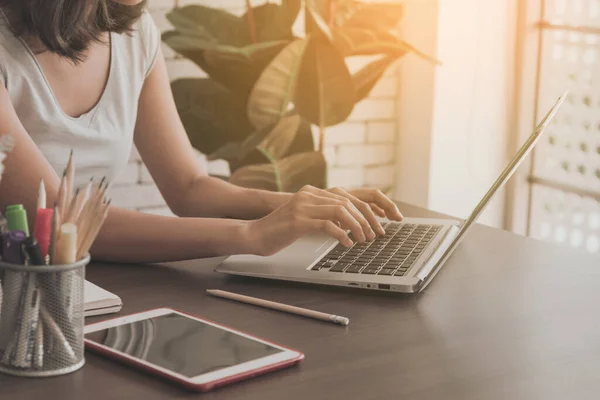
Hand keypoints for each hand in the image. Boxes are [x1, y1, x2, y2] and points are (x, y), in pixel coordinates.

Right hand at [247, 185, 401, 255]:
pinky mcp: (299, 220)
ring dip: (357, 227)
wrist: (254, 234)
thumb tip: (350, 223)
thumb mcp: (305, 218)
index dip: (369, 208)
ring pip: (341, 211)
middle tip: (377, 234)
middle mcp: (310, 195)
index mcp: (313, 192)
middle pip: (349, 202)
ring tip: (363, 240)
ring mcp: (303, 206)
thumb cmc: (280, 231)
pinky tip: (347, 244)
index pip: (350, 195)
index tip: (382, 221)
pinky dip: (342, 234)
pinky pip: (328, 225)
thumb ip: (324, 214)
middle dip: (368, 219)